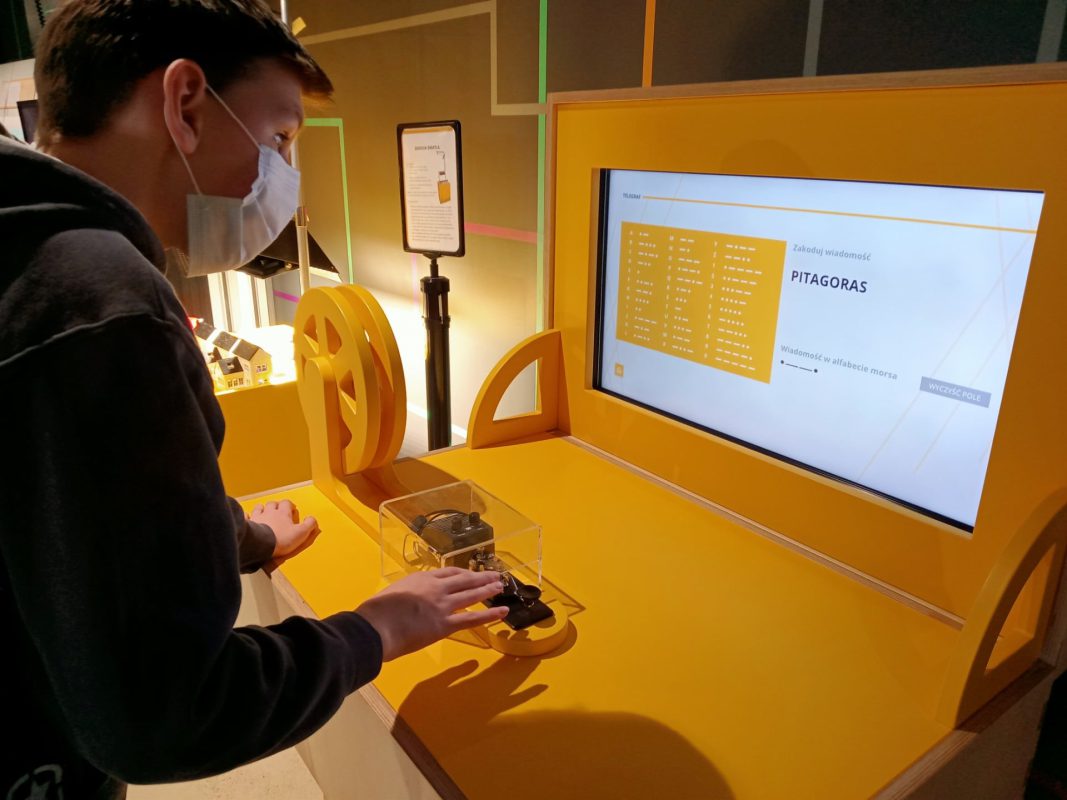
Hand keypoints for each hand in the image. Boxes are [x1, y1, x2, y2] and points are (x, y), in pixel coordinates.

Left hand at [249, 499, 318, 566]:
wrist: (261, 545)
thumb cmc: (281, 539)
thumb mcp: (300, 533)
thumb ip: (309, 525)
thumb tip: (312, 519)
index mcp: (283, 514)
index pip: (287, 503)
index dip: (289, 505)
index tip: (292, 509)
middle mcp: (270, 512)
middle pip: (273, 504)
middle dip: (276, 505)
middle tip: (278, 509)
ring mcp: (258, 517)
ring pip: (259, 507)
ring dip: (262, 508)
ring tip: (264, 511)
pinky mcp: (248, 524)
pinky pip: (247, 517)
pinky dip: (247, 516)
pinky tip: (248, 517)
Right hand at [356, 568, 508, 660]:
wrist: (375, 626)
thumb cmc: (376, 612)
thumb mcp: (392, 592)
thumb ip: (406, 594)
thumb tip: (409, 600)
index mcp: (421, 579)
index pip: (448, 573)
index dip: (463, 573)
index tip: (471, 573)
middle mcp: (435, 588)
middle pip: (464, 580)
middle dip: (481, 578)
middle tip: (494, 576)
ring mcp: (442, 606)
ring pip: (471, 595)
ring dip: (487, 590)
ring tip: (500, 587)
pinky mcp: (445, 625)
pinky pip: (472, 619)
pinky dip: (489, 615)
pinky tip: (502, 611)